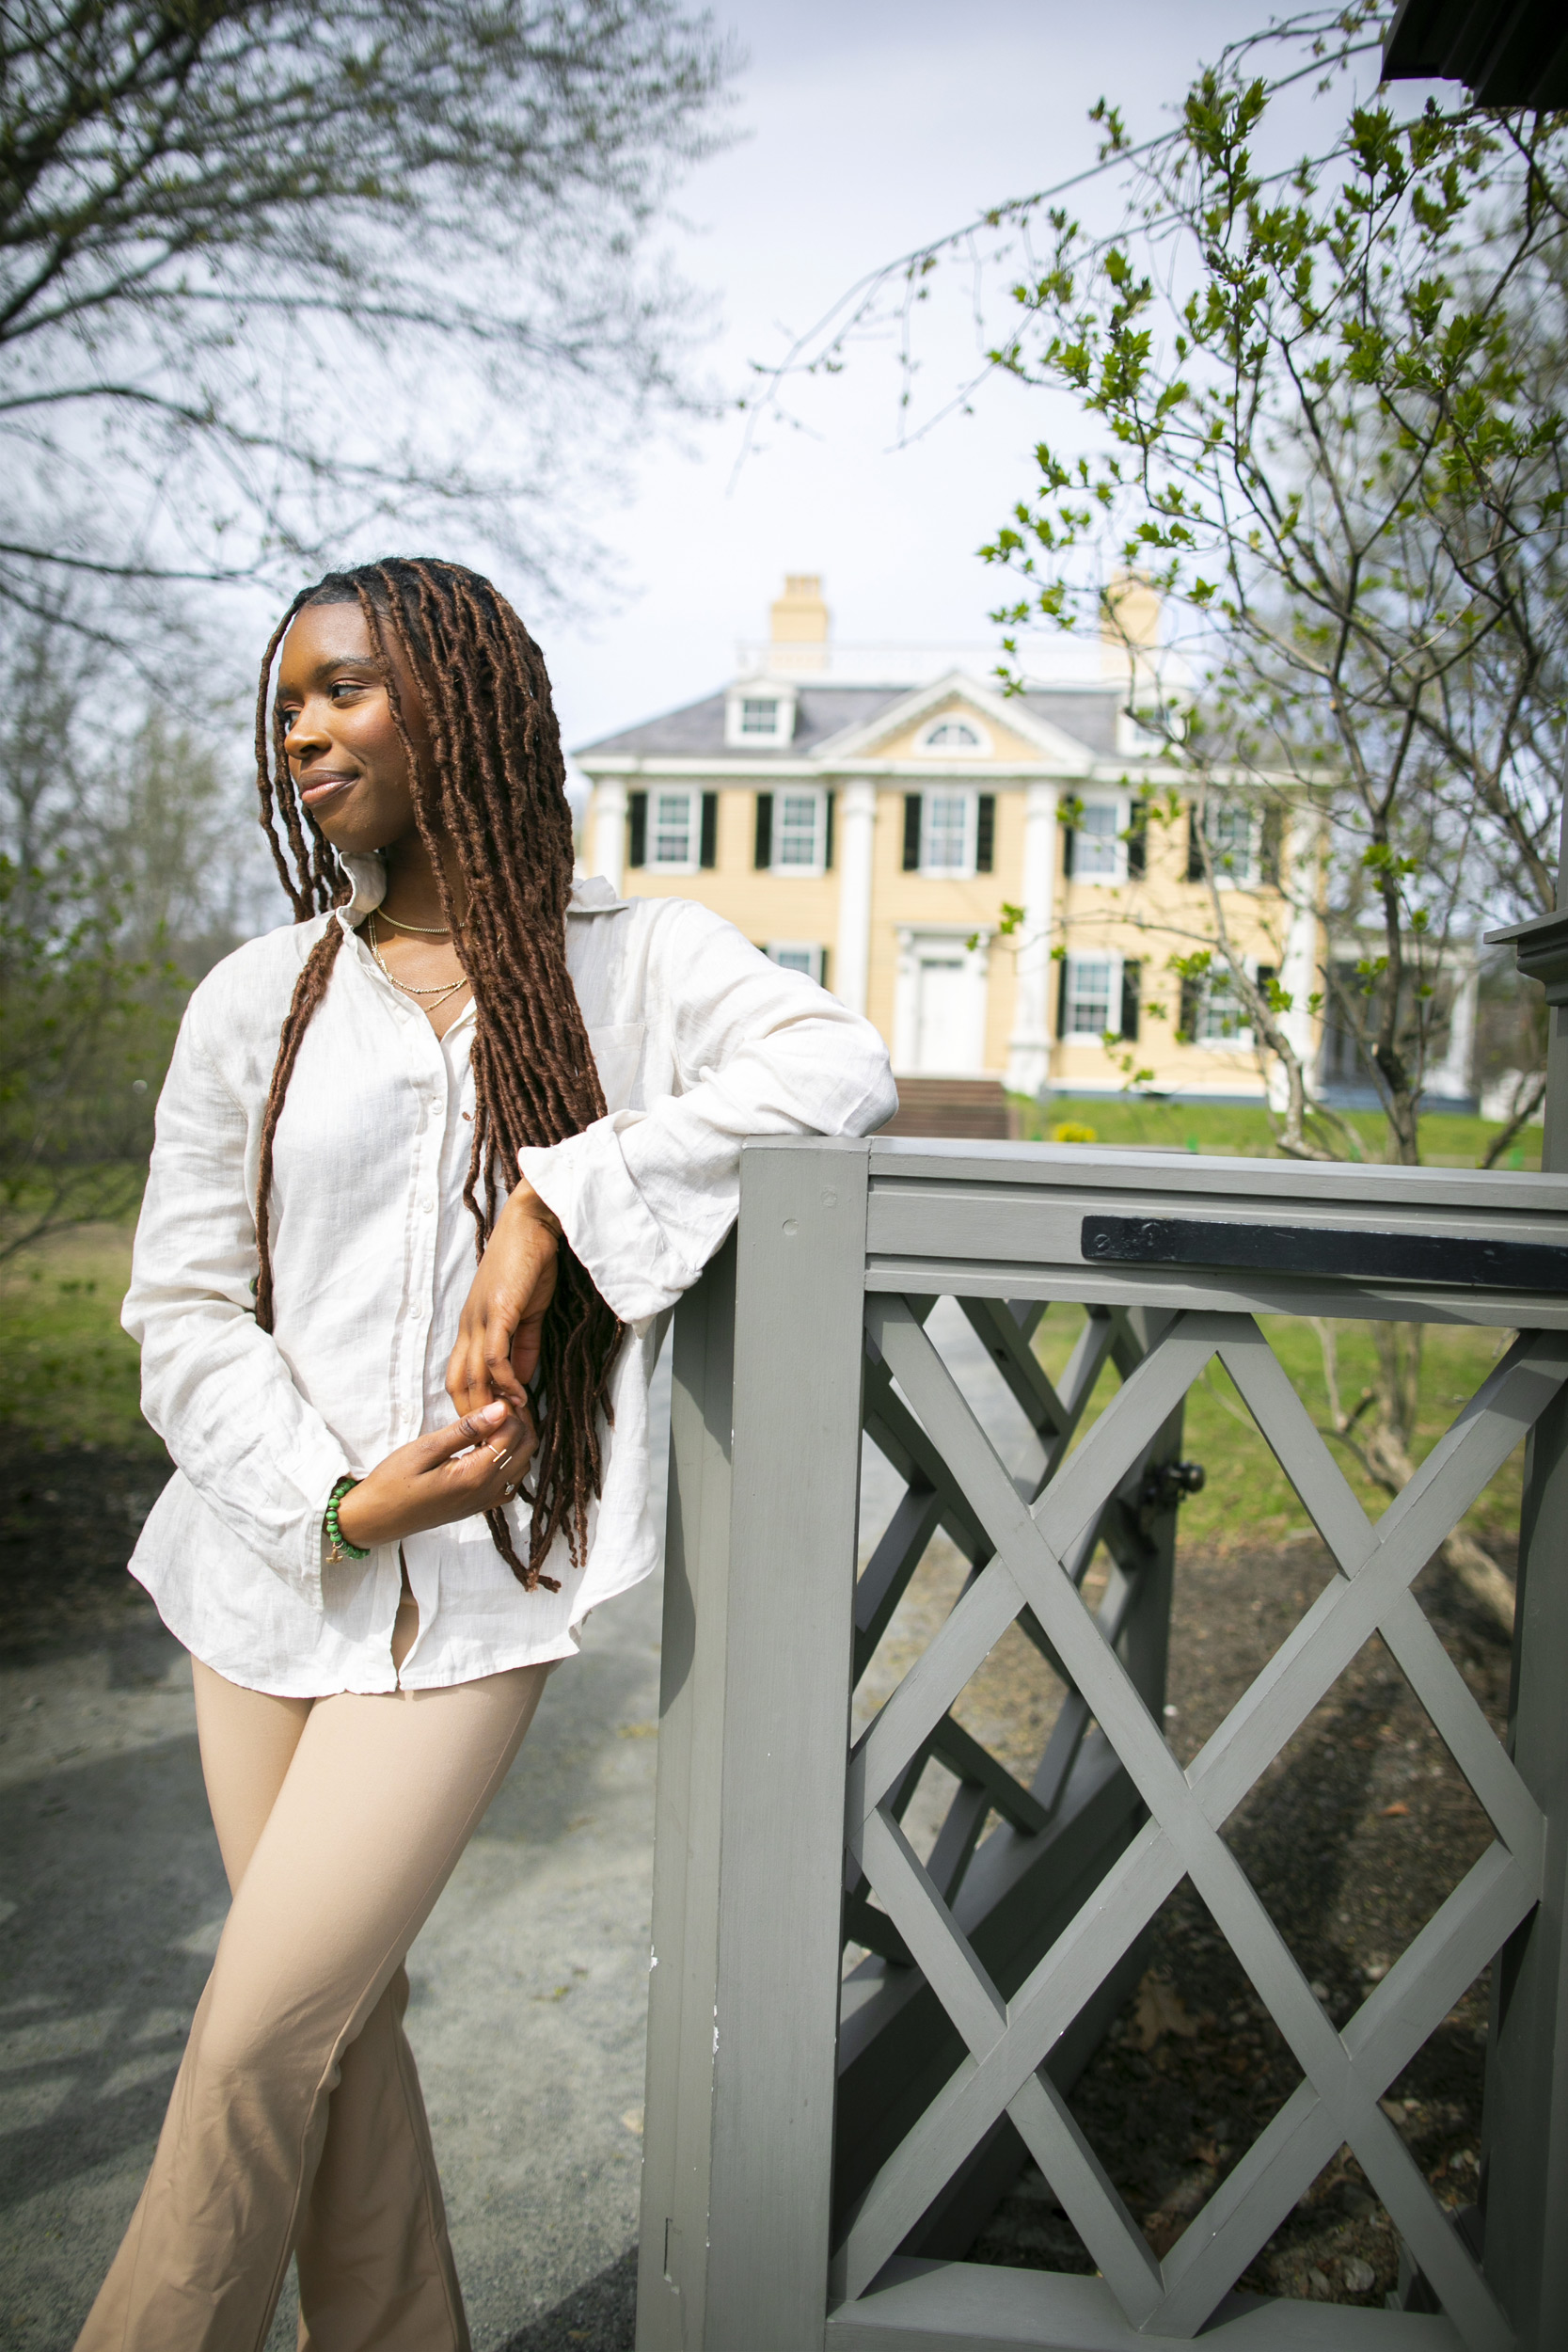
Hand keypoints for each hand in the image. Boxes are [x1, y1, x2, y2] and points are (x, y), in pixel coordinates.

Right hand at [334, 1398, 535, 1550]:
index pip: (514, 1433)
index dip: (507, 1409)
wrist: (376, 1518)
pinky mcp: (480, 1506)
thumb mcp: (425, 1449)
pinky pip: (511, 1481)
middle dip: (518, 1421)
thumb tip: (500, 1408)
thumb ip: (466, 1430)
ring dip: (515, 1440)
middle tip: (495, 1404)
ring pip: (523, 1464)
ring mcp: (487, 1502)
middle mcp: (489, 1491)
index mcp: (476, 1475)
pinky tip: (488, 1448)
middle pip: (527, 1448)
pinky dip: (509, 1460)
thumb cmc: (393, 1481)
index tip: (490, 1394)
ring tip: (491, 1423)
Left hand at [447, 1183, 560, 1416]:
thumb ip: (523, 1347)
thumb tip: (523, 1380)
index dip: (471, 1406)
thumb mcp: (526, 1314)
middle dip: (474, 1416)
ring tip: (506, 1429)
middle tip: (494, 1443)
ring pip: (471, 1375)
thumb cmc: (530, 1263)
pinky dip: (505, 1381)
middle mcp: (468, 1326)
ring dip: (488, 1405)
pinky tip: (519, 1397)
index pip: (459, 1377)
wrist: (533, 1224)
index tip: (491, 1430)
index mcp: (472, 1326)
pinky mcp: (498, 1311)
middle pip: (457, 1383)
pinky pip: (493, 1355)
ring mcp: (480, 1319)